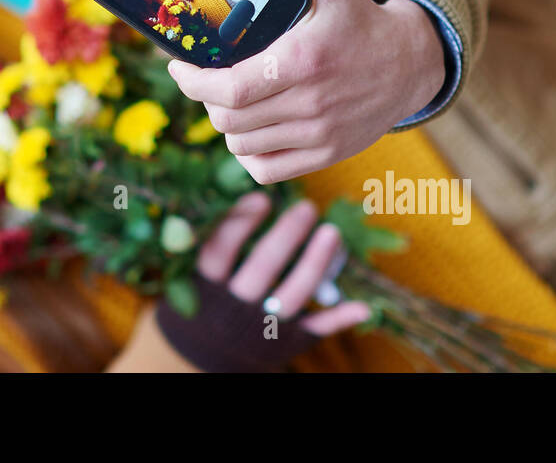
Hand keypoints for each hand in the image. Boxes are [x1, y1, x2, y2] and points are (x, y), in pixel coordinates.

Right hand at [154, 192, 370, 371]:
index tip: (262, 197)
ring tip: (332, 232)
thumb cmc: (204, 302)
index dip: (239, 224)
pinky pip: (314, 329)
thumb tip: (248, 195)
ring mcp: (261, 327)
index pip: (219, 251)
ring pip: (292, 295)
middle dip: (286, 236)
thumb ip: (212, 245)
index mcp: (205, 287)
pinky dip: (339, 319)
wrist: (202, 359)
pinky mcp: (284, 343)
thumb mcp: (193, 278)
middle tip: (307, 207)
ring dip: (315, 264)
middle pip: (262, 269)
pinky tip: (363, 306)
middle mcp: (233, 308)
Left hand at [167, 0, 444, 183]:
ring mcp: (319, 134)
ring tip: (230, 100)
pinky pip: (266, 168)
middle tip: (207, 79)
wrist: (410, 63)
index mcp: (303, 60)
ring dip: (226, 123)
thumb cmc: (359, 19)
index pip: (229, 89)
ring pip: (241, 145)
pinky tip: (252, 129)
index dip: (192, 83)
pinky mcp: (327, 154)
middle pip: (228, 119)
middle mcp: (311, 103)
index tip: (179, 68)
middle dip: (205, 98)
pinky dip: (248, 153)